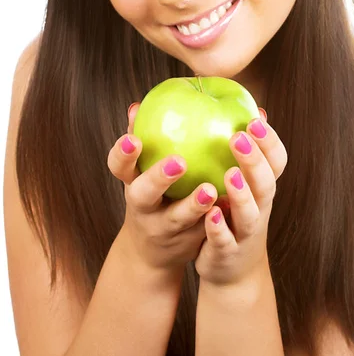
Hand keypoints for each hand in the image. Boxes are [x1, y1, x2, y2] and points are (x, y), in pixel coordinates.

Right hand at [107, 103, 217, 274]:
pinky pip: (203, 232)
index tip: (133, 139)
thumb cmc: (152, 194)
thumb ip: (143, 138)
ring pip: (177, 218)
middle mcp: (143, 207)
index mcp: (132, 183)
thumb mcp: (141, 171)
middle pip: (143, 194)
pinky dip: (216, 220)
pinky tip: (232, 204)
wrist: (152, 251)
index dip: (123, 154)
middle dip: (159, 178)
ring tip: (210, 189)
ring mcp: (164, 228)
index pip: (119, 167)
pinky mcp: (187, 243)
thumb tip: (140, 104)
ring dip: (193, 204)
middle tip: (179, 162)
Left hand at [194, 110, 286, 286]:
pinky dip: (220, 229)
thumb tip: (252, 109)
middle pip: (265, 183)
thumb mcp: (244, 185)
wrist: (233, 271)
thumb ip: (247, 153)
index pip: (277, 162)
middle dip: (254, 161)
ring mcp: (246, 233)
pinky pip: (225, 241)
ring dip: (242, 194)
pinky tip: (211, 214)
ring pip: (250, 214)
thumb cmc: (236, 215)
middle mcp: (260, 208)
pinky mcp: (228, 252)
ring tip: (229, 174)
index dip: (270, 142)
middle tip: (238, 137)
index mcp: (263, 188)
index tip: (255, 120)